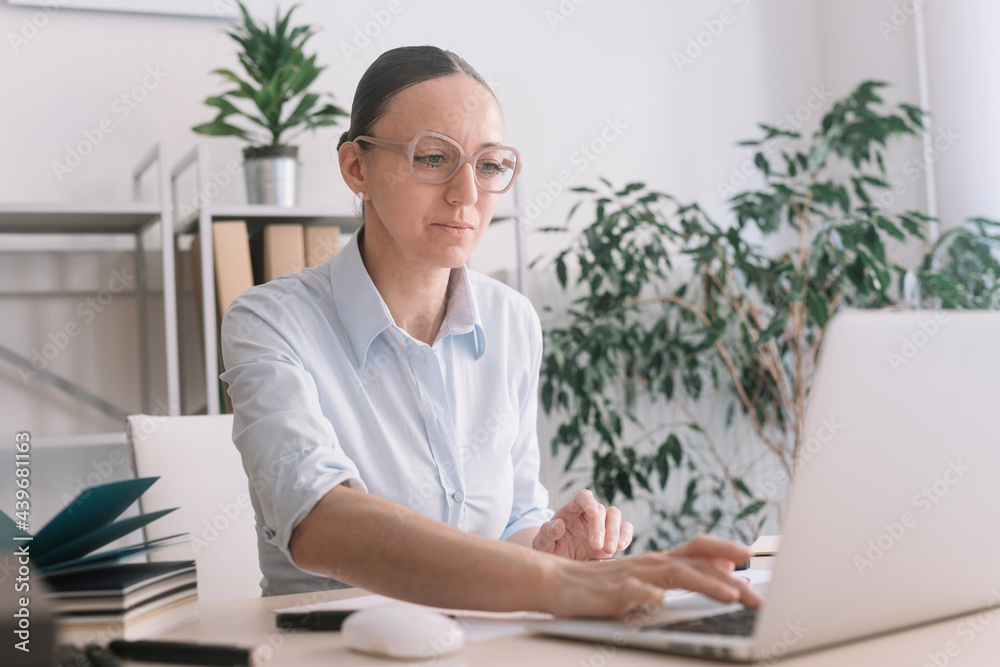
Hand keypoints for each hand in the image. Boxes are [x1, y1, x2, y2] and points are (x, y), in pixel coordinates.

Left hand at [532, 489, 632, 559]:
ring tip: (609, 549)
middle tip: (596, 546)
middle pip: (600, 509)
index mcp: (570, 510)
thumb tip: (559, 524)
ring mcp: (601, 525)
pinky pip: (624, 529)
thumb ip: (546, 533)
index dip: (588, 501)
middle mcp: (587, 514)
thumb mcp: (541, 544)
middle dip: (600, 527)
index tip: (593, 512)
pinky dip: (625, 536)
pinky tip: (620, 547)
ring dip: (614, 531)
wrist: (559, 565)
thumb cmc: (548, 550)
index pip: (582, 497)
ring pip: (614, 516)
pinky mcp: (611, 537)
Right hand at [542, 534, 760, 617]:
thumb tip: (725, 572)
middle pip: (695, 564)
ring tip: (729, 597)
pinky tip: (661, 601)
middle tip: (755, 596)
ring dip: (704, 584)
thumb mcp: (648, 578)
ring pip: (674, 575)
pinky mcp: (614, 592)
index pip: (698, 548)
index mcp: (660, 560)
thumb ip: (682, 573)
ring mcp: (633, 576)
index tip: (749, 556)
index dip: (724, 549)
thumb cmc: (605, 584)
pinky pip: (634, 592)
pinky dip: (649, 595)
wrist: (559, 582)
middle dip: (729, 580)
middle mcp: (651, 563)